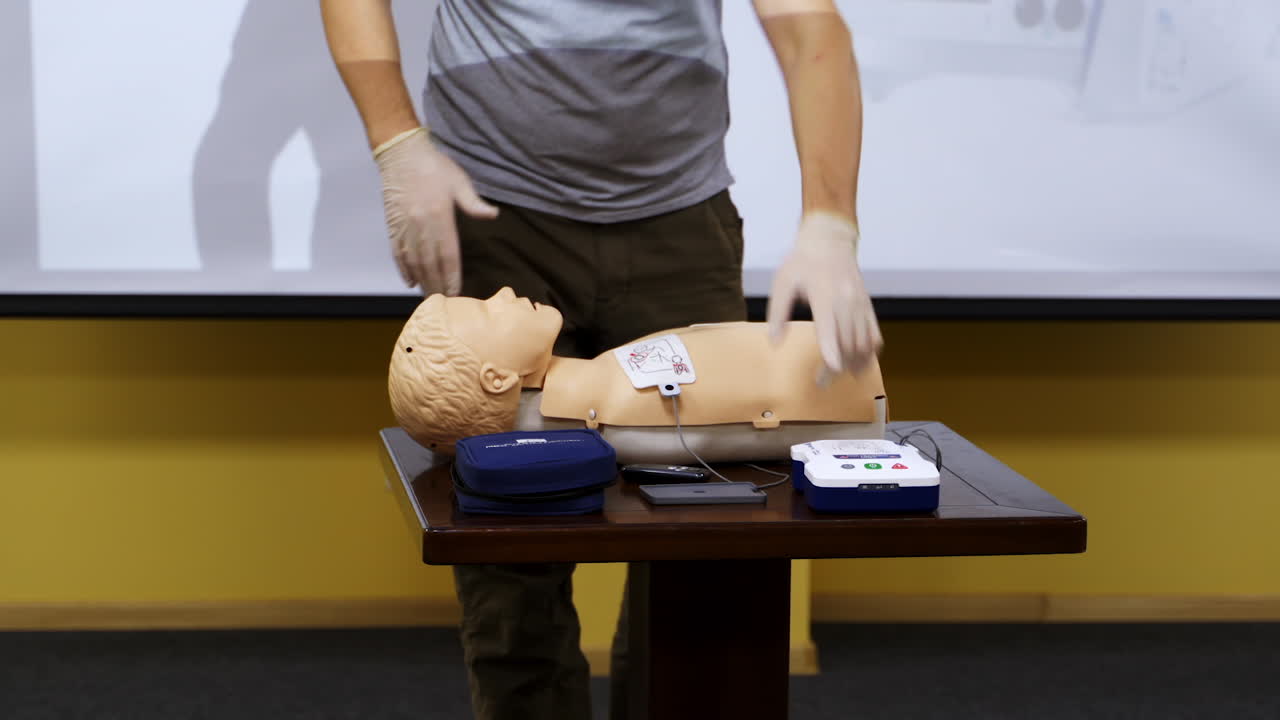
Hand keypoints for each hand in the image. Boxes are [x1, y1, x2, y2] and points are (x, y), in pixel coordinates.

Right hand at [374, 128, 497, 294]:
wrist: (401, 152)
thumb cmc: (434, 166)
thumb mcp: (459, 181)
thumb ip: (473, 203)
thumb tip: (493, 214)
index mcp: (440, 216)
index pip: (448, 255)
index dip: (451, 276)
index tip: (455, 293)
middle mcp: (421, 225)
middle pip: (430, 263)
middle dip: (437, 285)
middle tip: (443, 303)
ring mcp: (405, 226)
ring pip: (413, 261)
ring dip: (421, 281)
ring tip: (428, 297)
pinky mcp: (393, 224)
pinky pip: (397, 251)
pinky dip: (403, 268)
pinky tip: (409, 281)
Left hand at [766, 211, 881, 377]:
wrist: (830, 241)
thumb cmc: (802, 262)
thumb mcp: (783, 282)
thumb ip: (778, 312)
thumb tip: (774, 342)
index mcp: (824, 295)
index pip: (830, 327)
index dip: (832, 349)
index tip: (831, 369)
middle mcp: (846, 302)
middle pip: (847, 343)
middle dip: (837, 367)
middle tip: (822, 382)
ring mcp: (860, 305)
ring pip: (864, 343)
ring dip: (854, 363)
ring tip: (839, 375)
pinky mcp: (867, 307)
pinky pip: (875, 336)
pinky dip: (869, 353)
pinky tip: (859, 363)